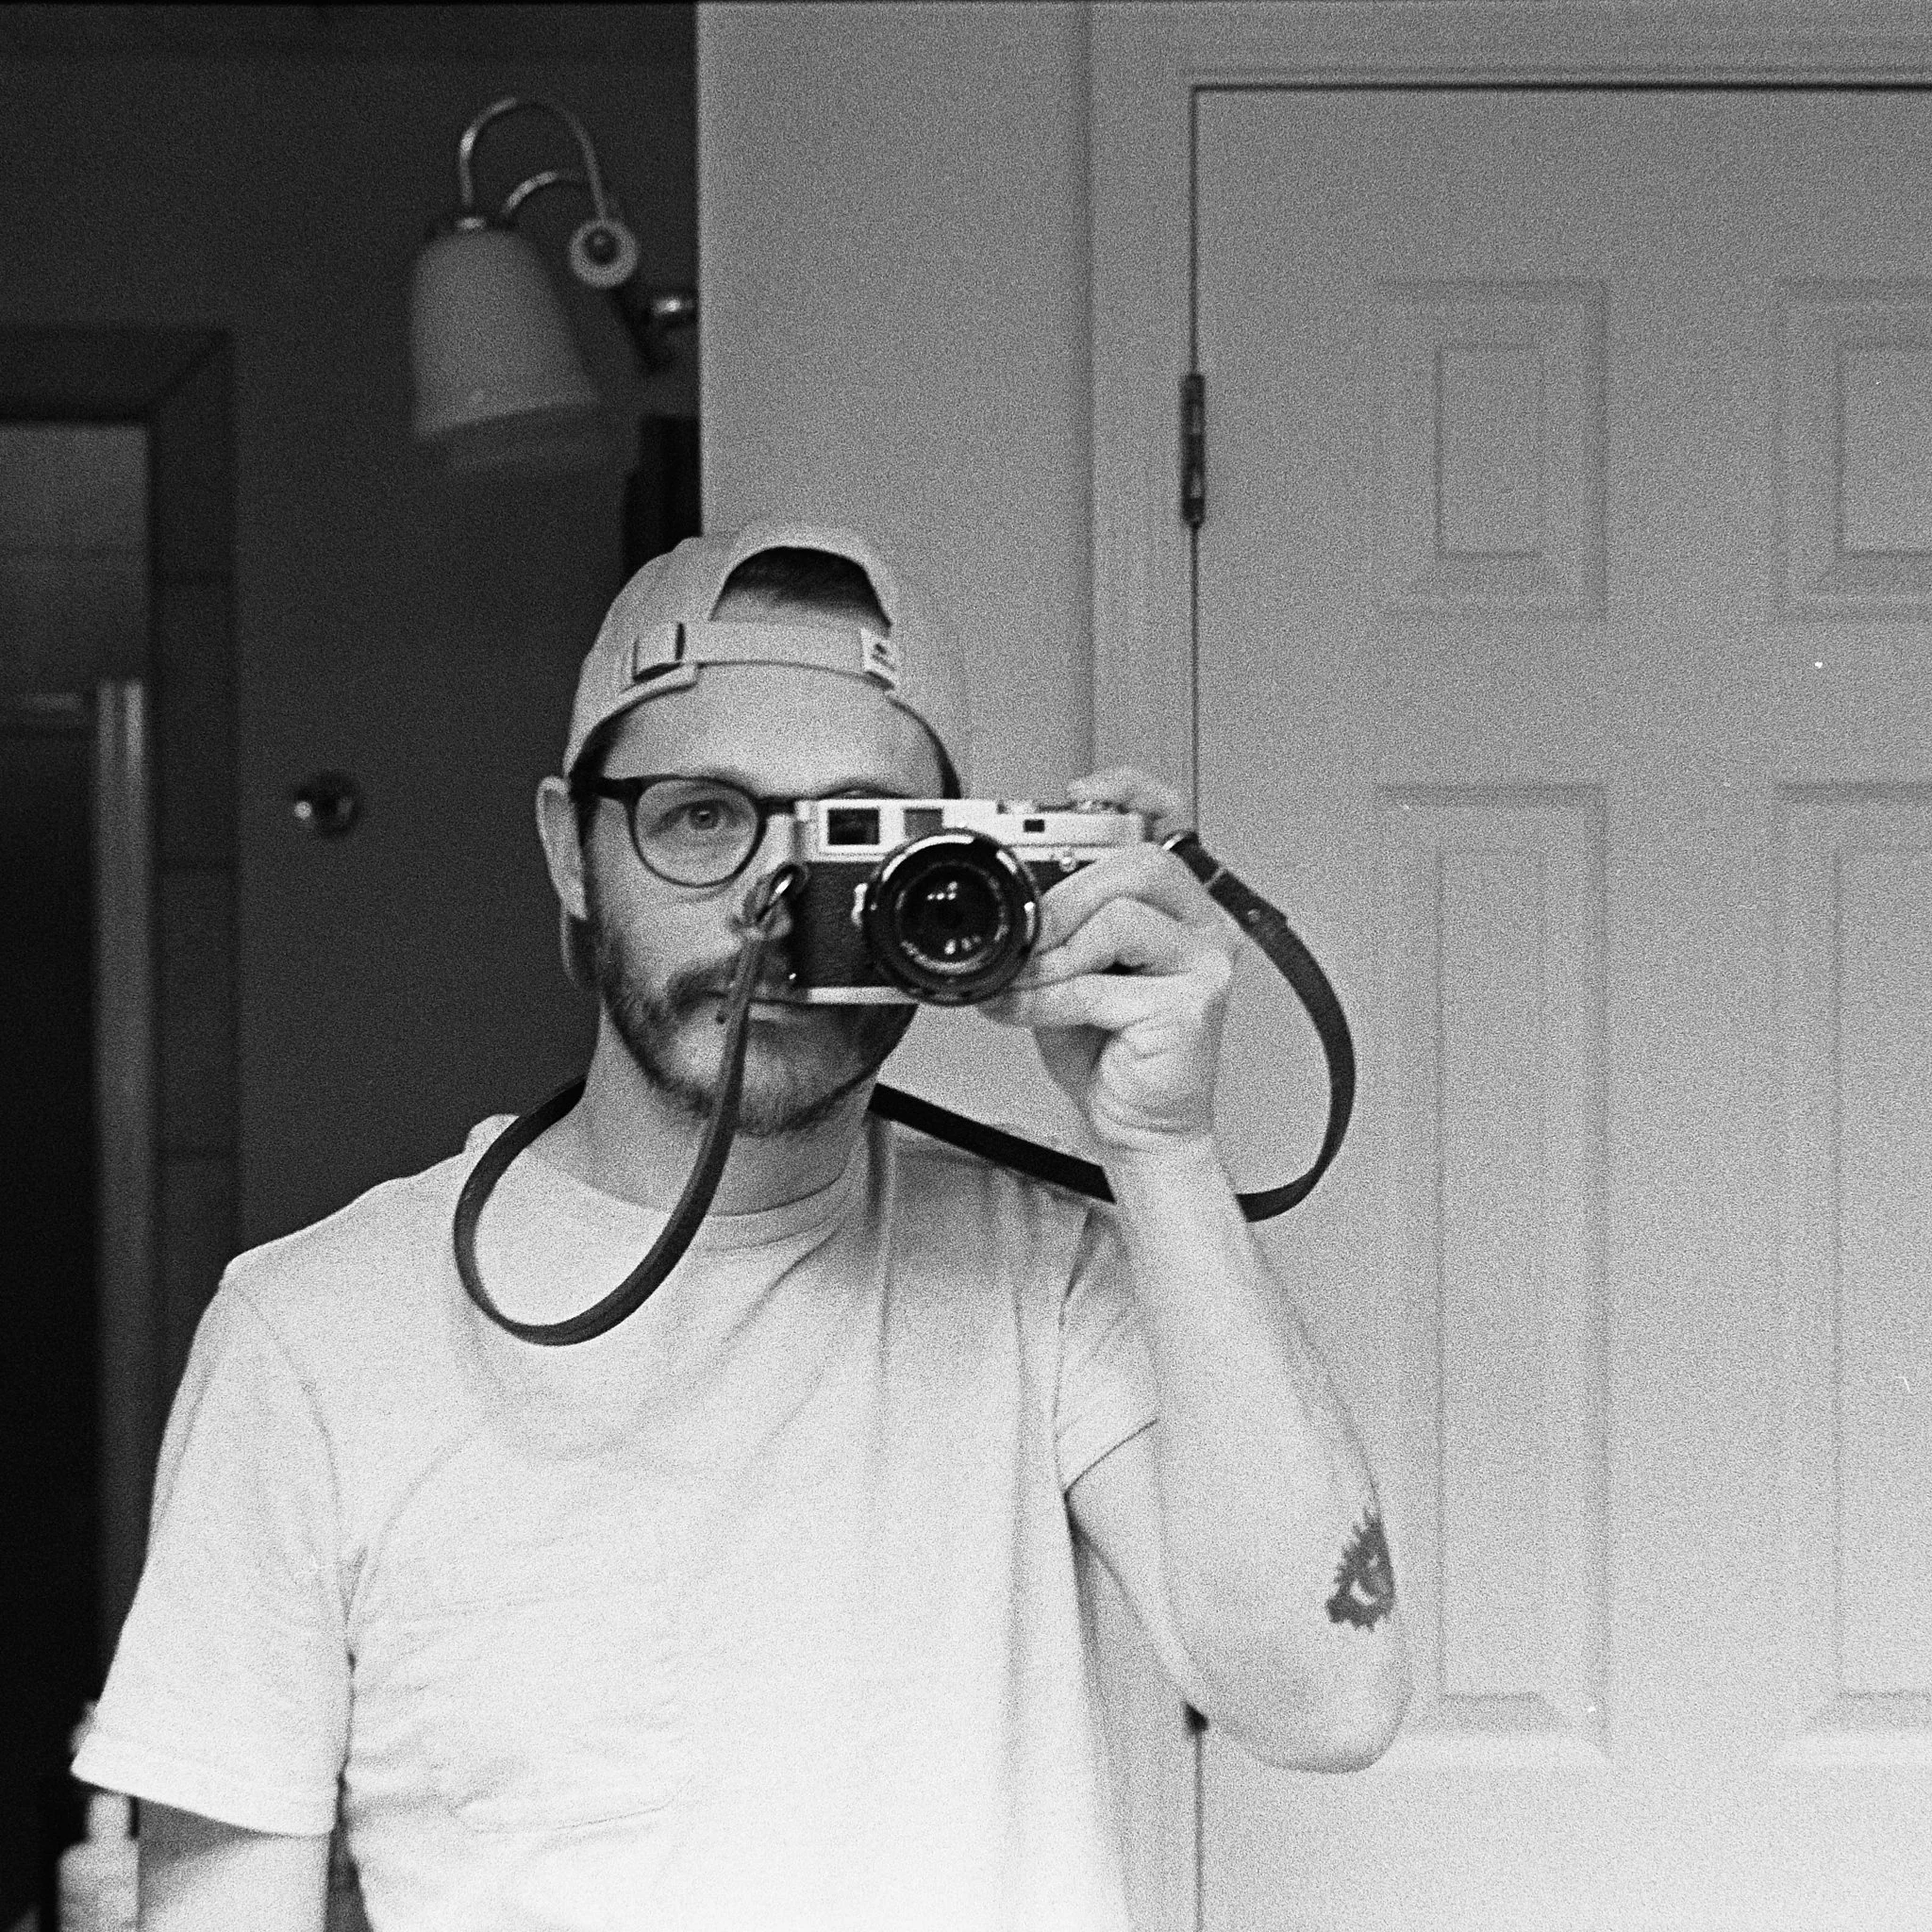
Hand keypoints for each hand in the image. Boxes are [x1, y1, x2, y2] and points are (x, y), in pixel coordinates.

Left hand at [982, 768, 1238, 1153]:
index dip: (1128, 791)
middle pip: (1137, 864)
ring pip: (1121, 916)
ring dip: (1056, 952)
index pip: (1169, 818)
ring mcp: (1206, 961)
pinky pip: (1103, 982)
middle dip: (1064, 897)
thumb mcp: (1071, 969)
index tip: (1079, 795)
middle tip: (1026, 936)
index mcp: (1177, 903)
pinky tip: (1028, 1011)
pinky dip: (1050, 998)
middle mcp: (1203, 923)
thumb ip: (1057, 926)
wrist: (1138, 1124)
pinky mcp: (1194, 1004)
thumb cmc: (1110, 1048)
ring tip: (1028, 982)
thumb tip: (1012, 899)